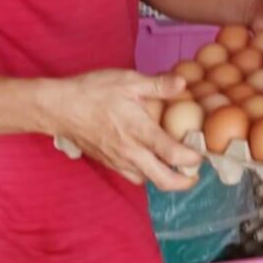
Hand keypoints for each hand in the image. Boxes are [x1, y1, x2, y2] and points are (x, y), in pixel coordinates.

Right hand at [49, 70, 201, 190]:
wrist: (59, 108)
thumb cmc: (93, 91)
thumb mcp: (127, 80)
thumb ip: (157, 85)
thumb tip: (183, 83)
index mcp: (139, 131)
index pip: (172, 154)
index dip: (192, 158)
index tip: (203, 153)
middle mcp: (131, 152)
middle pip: (164, 180)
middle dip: (184, 182)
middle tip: (195, 173)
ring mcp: (118, 161)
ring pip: (148, 181)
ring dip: (165, 179)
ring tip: (175, 166)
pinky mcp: (108, 163)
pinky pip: (132, 176)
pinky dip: (146, 174)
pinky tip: (148, 160)